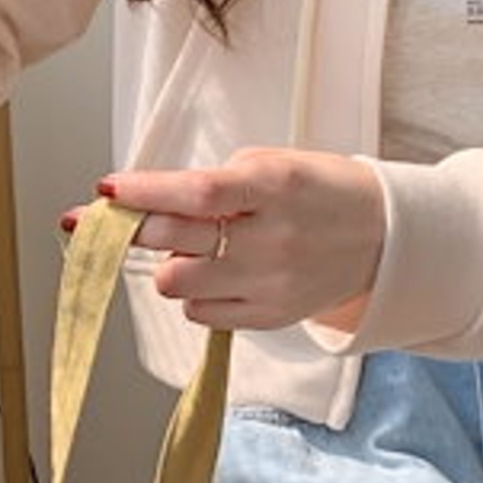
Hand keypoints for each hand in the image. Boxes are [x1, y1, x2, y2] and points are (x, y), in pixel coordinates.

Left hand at [65, 147, 384, 331]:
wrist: (383, 236)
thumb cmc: (319, 191)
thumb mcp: (273, 165)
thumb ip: (214, 184)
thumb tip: (148, 204)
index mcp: (274, 187)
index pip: (196, 193)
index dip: (144, 192)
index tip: (106, 189)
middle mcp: (272, 239)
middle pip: (175, 241)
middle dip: (128, 228)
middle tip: (100, 221)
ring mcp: (271, 284)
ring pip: (177, 283)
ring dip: (168, 263)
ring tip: (189, 248)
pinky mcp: (270, 317)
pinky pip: (200, 313)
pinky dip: (195, 292)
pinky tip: (215, 273)